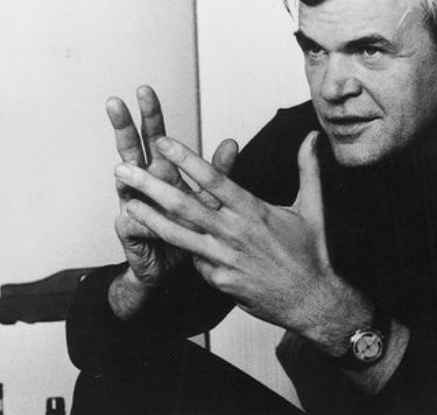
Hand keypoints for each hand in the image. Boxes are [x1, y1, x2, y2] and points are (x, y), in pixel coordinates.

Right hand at [107, 85, 237, 287]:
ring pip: (124, 184)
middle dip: (122, 126)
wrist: (173, 268)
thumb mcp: (207, 197)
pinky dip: (139, 219)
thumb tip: (232, 141)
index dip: (150, 114)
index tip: (144, 90)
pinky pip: (134, 222)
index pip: (154, 136)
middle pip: (130, 149)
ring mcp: (131, 204)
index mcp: (161, 170)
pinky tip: (139, 215)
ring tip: (120, 167)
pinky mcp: (129, 230)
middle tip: (116, 102)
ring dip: (123, 174)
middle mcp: (143, 183)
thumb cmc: (189, 227)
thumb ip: (217, 172)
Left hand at [114, 131, 353, 335]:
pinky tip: (163, 239)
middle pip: (185, 205)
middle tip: (123, 170)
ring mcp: (225, 259)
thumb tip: (312, 136)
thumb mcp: (312, 207)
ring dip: (150, 218)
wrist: (312, 301)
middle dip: (151, 186)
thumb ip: (307, 168)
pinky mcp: (220, 281)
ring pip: (180, 235)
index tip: (163, 142)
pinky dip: (180, 249)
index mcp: (254, 211)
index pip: (214, 179)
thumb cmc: (311, 252)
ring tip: (127, 203)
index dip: (186, 159)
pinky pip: (195, 260)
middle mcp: (235, 233)